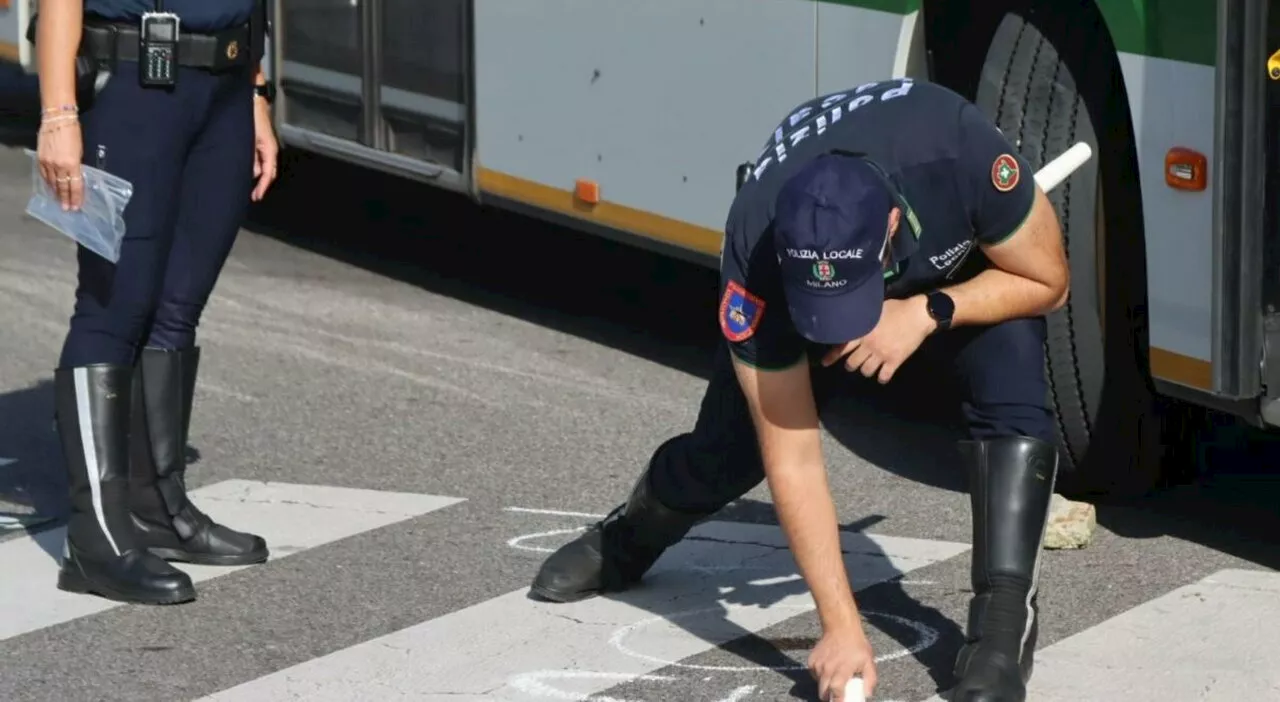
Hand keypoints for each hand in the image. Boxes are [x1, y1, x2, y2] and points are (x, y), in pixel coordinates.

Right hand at [36, 110, 83, 210]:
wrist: (57, 120)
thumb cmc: (73, 133)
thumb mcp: (79, 152)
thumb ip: (76, 166)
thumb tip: (74, 177)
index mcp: (72, 164)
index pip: (75, 185)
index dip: (76, 197)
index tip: (76, 206)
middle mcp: (59, 166)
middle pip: (62, 186)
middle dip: (65, 199)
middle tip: (66, 208)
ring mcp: (47, 163)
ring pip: (52, 182)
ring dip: (56, 193)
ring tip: (59, 201)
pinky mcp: (40, 159)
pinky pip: (44, 175)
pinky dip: (48, 182)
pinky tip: (50, 188)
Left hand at [251, 91, 277, 201]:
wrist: (252, 100)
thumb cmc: (251, 117)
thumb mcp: (249, 138)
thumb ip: (251, 156)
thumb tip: (253, 173)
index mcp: (270, 150)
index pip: (268, 174)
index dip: (262, 187)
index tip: (256, 197)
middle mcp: (270, 150)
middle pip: (268, 173)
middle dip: (262, 185)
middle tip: (253, 196)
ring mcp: (266, 146)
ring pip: (264, 167)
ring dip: (258, 177)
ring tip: (249, 186)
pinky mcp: (260, 142)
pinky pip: (260, 160)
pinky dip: (256, 168)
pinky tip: (249, 171)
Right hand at [810, 625, 877, 700]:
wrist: (841, 627)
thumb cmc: (856, 645)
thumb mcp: (868, 661)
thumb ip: (870, 680)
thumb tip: (867, 694)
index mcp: (842, 669)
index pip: (836, 691)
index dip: (837, 700)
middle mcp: (827, 668)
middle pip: (823, 693)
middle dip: (829, 698)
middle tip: (837, 696)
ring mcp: (818, 665)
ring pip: (819, 684)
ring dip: (825, 687)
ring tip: (834, 680)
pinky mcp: (812, 661)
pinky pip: (814, 675)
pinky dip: (820, 677)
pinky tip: (828, 671)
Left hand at [820, 296, 935, 383]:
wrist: (918, 315)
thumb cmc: (897, 308)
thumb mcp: (875, 309)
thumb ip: (863, 317)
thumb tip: (852, 318)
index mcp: (863, 332)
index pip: (842, 346)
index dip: (832, 356)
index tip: (824, 363)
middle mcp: (869, 345)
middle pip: (853, 363)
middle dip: (851, 364)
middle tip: (853, 363)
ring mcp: (882, 354)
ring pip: (866, 371)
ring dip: (866, 370)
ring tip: (868, 367)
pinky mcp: (895, 360)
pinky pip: (884, 376)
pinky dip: (882, 378)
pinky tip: (882, 376)